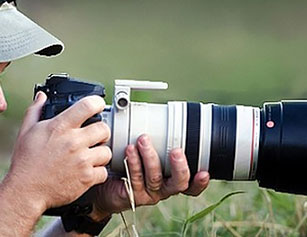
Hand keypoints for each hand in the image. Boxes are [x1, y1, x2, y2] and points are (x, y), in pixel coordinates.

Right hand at [1, 92, 112, 214]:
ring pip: (106, 151)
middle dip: (100, 131)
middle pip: (104, 128)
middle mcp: (73, 142)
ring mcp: (82, 161)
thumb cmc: (26, 162)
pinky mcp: (86, 178)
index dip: (96, 103)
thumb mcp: (26, 131)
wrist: (26, 190)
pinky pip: (103, 171)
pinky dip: (97, 172)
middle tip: (94, 136)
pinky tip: (87, 170)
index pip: (87, 106)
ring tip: (90, 155)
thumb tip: (41, 97)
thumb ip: (35, 111)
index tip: (97, 105)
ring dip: (100, 153)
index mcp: (60, 127)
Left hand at [87, 134, 209, 220]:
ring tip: (143, 140)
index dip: (200, 181)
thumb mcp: (143, 151)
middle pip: (179, 183)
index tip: (204, 171)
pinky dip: (133, 163)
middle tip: (176, 151)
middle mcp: (162, 188)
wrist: (103, 184)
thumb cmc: (125, 164)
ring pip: (155, 178)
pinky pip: (134, 179)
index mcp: (170, 178)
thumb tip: (155, 110)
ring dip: (150, 157)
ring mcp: (147, 193)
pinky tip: (129, 150)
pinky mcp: (131, 195)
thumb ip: (153, 138)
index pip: (190, 184)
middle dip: (180, 167)